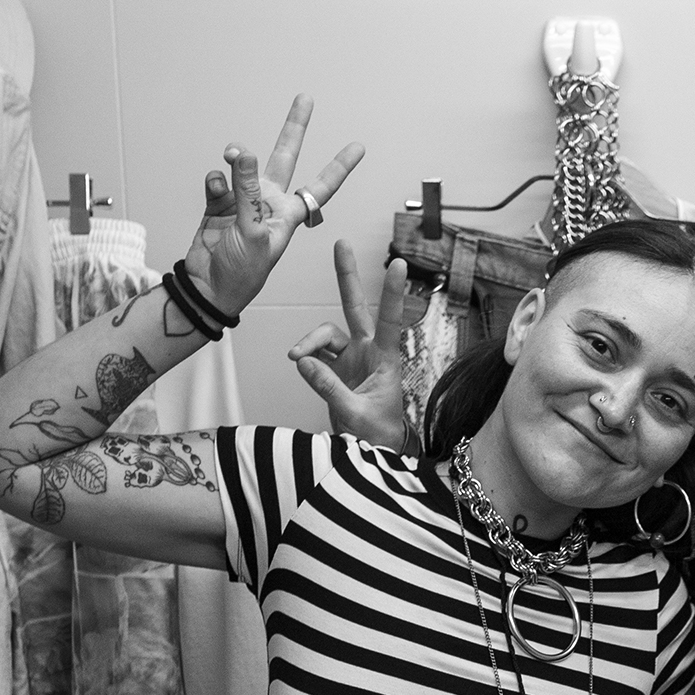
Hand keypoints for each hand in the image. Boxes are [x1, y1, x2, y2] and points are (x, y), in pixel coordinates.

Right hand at [184, 94, 363, 318]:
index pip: (321, 186)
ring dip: (237, 157)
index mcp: (289, 214)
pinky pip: (218, 180)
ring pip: (243, 165)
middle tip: (306, 98)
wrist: (209, 288)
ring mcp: (242, 202)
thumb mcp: (254, 232)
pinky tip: (215, 186)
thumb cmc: (242, 273)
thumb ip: (248, 191)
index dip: (339, 166)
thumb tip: (244, 153)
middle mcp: (269, 203)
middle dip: (294, 128)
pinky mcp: (218, 204)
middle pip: (285, 157)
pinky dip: (215, 180)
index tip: (358, 146)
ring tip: (232, 155)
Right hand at [287, 242, 408, 444]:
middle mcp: (369, 352)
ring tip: (296, 357)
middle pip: (355, 308)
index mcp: (386, 360)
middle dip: (346, 277)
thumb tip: (303, 361)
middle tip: (341, 243)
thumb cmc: (377, 435)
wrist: (374, 451)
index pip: (391, 320)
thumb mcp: (354, 414)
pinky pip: (315, 354)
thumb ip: (329, 387)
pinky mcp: (336, 370)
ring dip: (309, 341)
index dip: (392, 292)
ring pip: (325, 334)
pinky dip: (305, 357)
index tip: (398, 264)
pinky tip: (301, 364)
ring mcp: (352, 359)